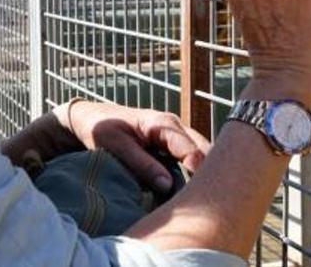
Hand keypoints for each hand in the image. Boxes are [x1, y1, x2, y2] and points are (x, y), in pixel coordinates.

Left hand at [54, 101, 209, 193]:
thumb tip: (167, 185)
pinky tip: (200, 186)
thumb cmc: (102, 129)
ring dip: (207, 169)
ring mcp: (177, 132)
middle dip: (212, 169)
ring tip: (213, 194)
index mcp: (162, 124)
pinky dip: (198, 168)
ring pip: (202, 150)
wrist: (91, 117)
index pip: (189, 148)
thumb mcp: (117, 146)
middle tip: (219, 194)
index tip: (207, 190)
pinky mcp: (174, 142)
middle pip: (204, 148)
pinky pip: (193, 154)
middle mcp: (175, 125)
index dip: (199, 169)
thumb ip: (142, 164)